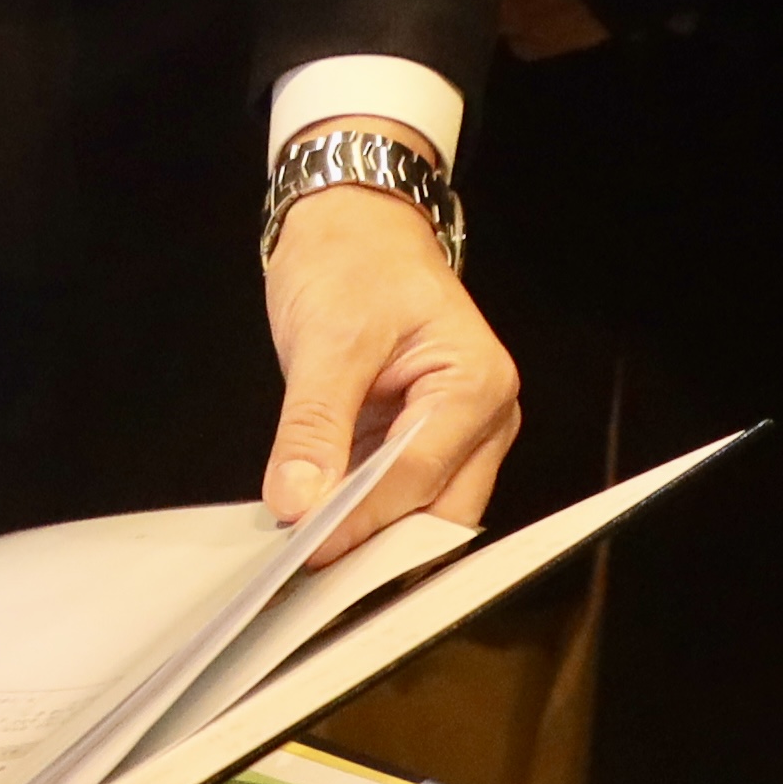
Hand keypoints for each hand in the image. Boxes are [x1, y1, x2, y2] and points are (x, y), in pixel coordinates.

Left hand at [258, 184, 516, 546]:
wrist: (354, 222)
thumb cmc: (351, 260)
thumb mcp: (325, 339)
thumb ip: (314, 424)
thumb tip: (297, 501)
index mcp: (477, 385)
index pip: (419, 476)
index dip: (360, 518)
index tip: (306, 547)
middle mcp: (485, 417)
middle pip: (437, 510)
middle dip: (376, 541)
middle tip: (306, 562)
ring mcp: (460, 432)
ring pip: (422, 511)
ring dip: (368, 532)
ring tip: (306, 549)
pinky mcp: (425, 438)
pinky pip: (401, 492)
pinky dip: (362, 510)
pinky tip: (318, 520)